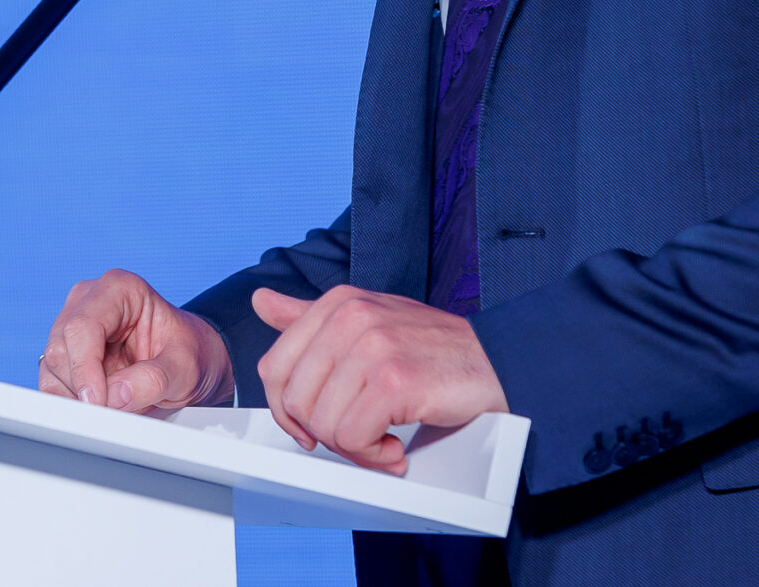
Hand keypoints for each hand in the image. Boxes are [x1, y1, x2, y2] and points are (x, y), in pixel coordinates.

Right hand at [38, 269, 235, 414]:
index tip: (98, 402)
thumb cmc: (190, 354)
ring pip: (52, 368)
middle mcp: (88, 302)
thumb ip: (153, 380)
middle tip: (114, 411)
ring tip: (117, 405)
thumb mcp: (185, 369)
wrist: (192, 363)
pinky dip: (72, 402)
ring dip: (78, 397)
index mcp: (119, 289)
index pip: (82, 327)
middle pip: (61, 349)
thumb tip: (114, 397)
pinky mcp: (66, 354)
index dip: (84, 368)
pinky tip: (101, 406)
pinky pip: (52, 383)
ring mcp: (72, 326)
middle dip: (83, 387)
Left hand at [252, 286, 507, 473]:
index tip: (314, 427)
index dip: (288, 410)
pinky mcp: (394, 380)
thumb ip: (309, 316)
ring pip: (323, 424)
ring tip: (385, 439)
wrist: (497, 363)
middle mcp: (349, 316)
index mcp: (336, 303)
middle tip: (360, 437)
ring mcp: (372, 345)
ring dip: (355, 449)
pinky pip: (353, 438)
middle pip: (295, 401)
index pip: (274, 368)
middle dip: (324, 433)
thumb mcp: (366, 321)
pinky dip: (374, 455)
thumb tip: (261, 301)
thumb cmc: (432, 350)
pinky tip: (398, 445)